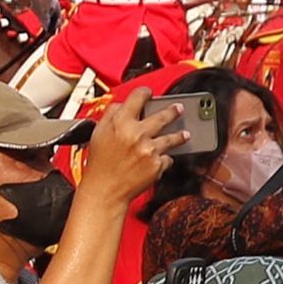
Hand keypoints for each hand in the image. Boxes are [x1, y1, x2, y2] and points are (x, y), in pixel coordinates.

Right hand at [83, 88, 188, 205]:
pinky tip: (161, 159)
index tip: (148, 93)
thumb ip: (110, 115)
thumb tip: (122, 104)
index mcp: (121, 122)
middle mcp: (137, 134)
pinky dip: (164, 158)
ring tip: (185, 134)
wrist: (105, 191)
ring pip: (172, 138)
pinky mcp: (157, 165)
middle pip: (163, 116)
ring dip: (180, 136)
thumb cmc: (100, 165)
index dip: (145, 92)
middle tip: (179, 108)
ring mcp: (149, 150)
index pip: (138, 97)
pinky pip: (167, 158)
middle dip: (173, 111)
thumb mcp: (97, 133)